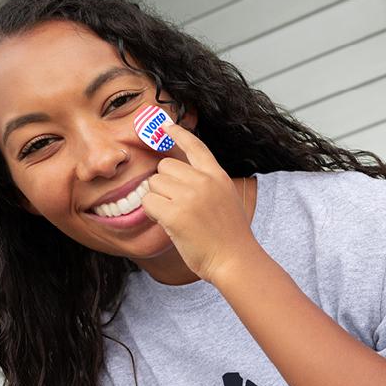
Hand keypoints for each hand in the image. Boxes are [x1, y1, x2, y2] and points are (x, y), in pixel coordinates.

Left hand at [140, 122, 256, 282]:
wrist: (235, 259)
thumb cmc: (229, 236)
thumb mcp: (226, 199)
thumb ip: (207, 183)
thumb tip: (178, 174)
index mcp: (218, 176)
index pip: (196, 147)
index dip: (178, 134)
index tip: (165, 126)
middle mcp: (204, 181)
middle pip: (165, 166)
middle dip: (165, 184)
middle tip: (177, 205)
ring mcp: (190, 196)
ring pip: (154, 183)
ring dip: (158, 199)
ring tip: (176, 217)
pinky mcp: (175, 214)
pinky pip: (149, 202)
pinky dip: (153, 213)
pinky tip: (168, 223)